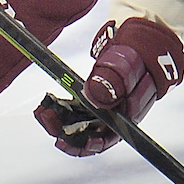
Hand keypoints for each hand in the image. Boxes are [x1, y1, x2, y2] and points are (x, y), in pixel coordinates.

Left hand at [34, 18, 183, 156]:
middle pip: (89, 134)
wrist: (141, 39)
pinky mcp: (96, 98)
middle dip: (64, 130)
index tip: (61, 139)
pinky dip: (63, 108)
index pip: (106, 139)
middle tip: (44, 116)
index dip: (84, 144)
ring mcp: (105, 108)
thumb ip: (116, 78)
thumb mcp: (129, 62)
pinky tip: (49, 102)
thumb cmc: (140, 53)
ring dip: (60, 120)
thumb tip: (97, 95)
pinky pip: (77, 110)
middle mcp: (117, 116)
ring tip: (43, 109)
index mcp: (129, 114)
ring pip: (80, 123)